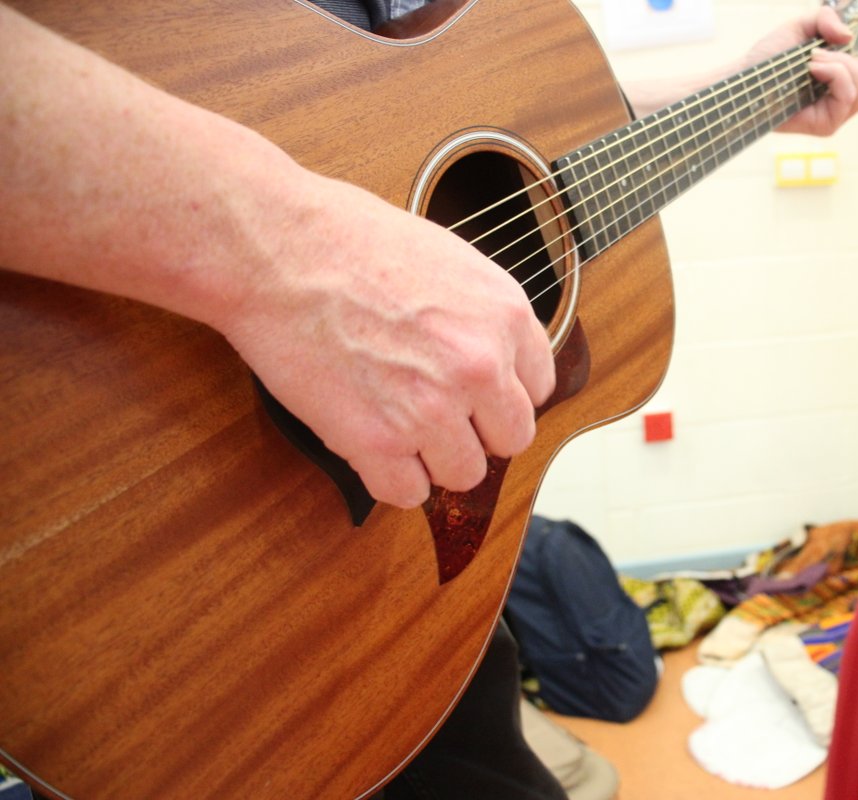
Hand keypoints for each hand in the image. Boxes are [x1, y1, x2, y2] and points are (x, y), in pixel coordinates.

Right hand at [222, 175, 556, 509]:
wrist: (275, 249)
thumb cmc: (348, 239)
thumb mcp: (449, 259)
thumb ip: (481, 316)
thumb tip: (495, 358)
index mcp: (505, 315)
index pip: (538, 387)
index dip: (500, 391)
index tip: (473, 389)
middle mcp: (480, 366)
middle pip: (511, 438)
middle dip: (475, 429)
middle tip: (435, 411)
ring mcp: (432, 408)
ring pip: (464, 474)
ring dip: (432, 457)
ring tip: (395, 421)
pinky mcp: (378, 441)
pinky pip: (407, 493)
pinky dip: (388, 477)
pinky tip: (368, 441)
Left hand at [741, 5, 857, 135]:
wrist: (744, 79)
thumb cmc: (768, 59)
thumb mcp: (799, 28)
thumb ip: (825, 20)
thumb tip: (847, 37)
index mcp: (842, 88)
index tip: (832, 50)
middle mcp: (841, 106)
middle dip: (851, 61)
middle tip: (817, 56)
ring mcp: (834, 118)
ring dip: (842, 65)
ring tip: (812, 63)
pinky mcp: (825, 126)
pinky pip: (848, 96)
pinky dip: (835, 74)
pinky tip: (812, 70)